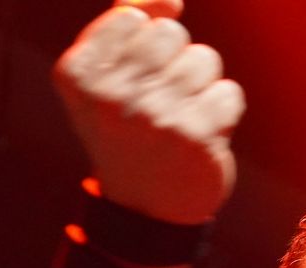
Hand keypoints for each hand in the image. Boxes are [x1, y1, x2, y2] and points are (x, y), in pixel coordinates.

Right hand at [53, 0, 245, 223]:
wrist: (145, 210)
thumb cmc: (128, 131)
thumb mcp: (107, 75)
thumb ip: (128, 20)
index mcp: (76, 74)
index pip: (133, 16)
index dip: (144, 47)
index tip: (132, 86)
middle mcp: (111, 95)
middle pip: (171, 34)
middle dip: (175, 63)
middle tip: (159, 105)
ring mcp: (154, 117)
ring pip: (204, 59)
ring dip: (200, 88)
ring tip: (181, 121)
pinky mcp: (195, 137)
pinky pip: (229, 92)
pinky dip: (222, 113)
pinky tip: (201, 138)